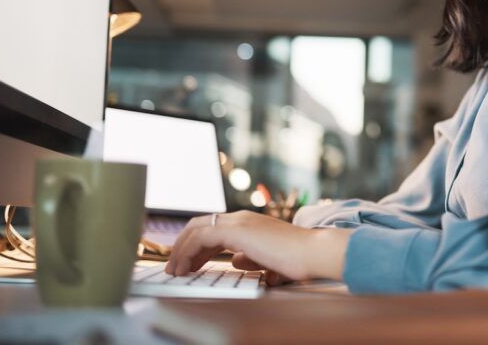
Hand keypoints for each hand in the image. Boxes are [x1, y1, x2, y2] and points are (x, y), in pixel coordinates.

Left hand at [164, 210, 350, 281]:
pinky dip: (187, 252)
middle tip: (175, 266)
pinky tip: (184, 268)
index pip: (214, 228)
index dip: (196, 245)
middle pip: (200, 224)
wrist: (312, 252)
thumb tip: (236, 260)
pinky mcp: (237, 231)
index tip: (188, 263)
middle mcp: (241, 218)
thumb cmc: (298, 258)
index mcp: (249, 223)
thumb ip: (251, 258)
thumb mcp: (268, 259)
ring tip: (174, 270)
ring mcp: (239, 222)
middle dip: (183, 245)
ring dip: (181, 250)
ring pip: (197, 229)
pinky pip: (201, 237)